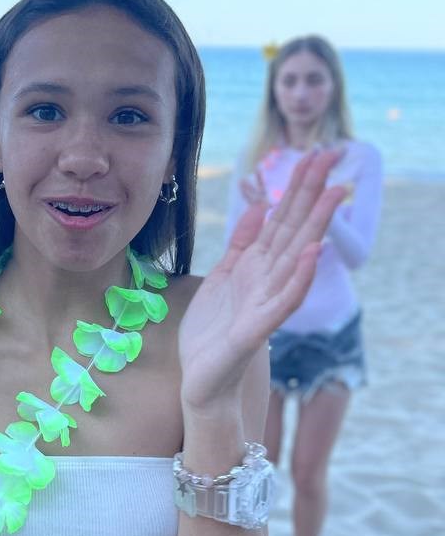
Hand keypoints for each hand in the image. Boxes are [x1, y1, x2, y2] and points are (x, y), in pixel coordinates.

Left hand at [179, 149, 346, 410]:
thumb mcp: (221, 277)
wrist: (202, 382)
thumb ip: (241, 244)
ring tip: (332, 195)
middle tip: (332, 155)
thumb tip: (260, 206)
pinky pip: (282, 300)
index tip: (316, 153)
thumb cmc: (211, 333)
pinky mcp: (255, 330)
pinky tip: (311, 254)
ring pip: (294, 258)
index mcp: (256, 266)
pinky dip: (298, 277)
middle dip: (311, 193)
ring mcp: (264, 303)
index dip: (297, 186)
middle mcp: (267, 280)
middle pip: (293, 229)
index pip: (282, 218)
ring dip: (314, 226)